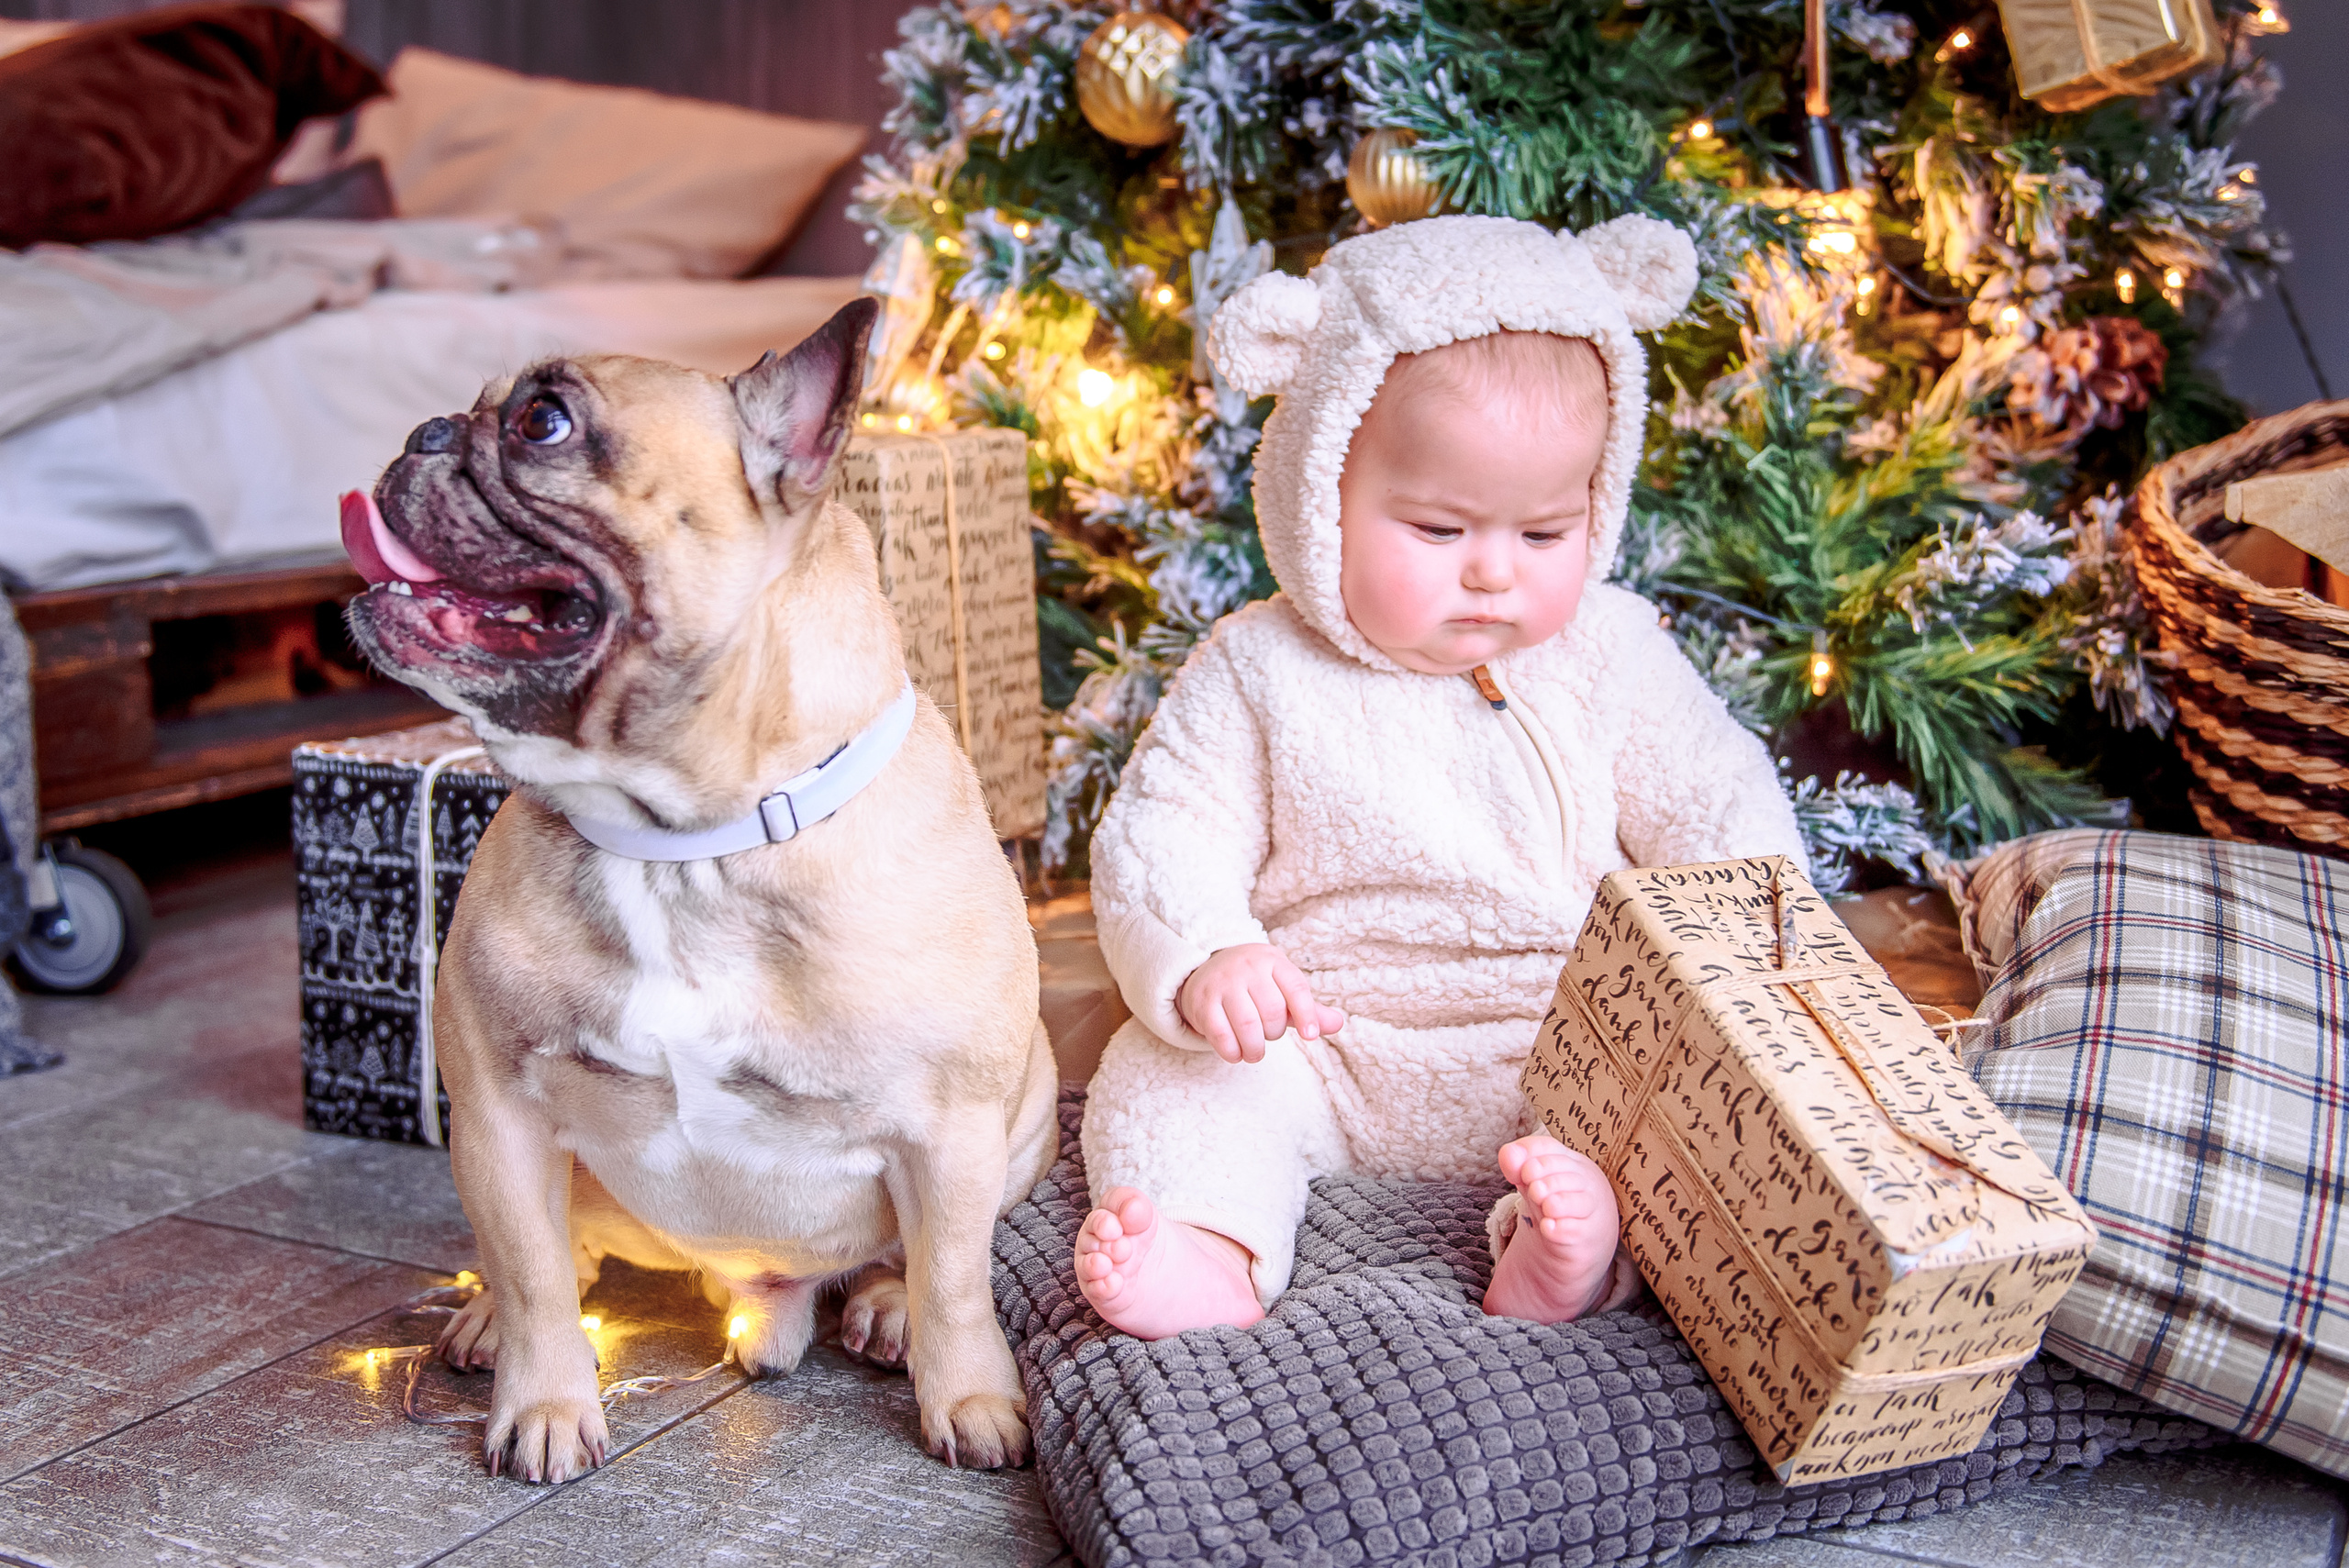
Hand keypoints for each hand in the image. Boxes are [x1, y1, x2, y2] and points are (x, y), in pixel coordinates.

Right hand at [1177, 944, 1346, 1063]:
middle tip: (1268, 1034)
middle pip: (1273, 1012)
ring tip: (1254, 1053)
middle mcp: (1247, 968)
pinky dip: (1232, 1052)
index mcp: (1273, 961)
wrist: (1205, 970)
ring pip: (1248, 1026)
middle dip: (1274, 1033)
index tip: (1311, 1036)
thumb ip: (1308, 1009)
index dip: (1307, 1014)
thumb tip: (1338, 1024)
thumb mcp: (1282, 988)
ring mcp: (1222, 983)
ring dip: (1255, 1049)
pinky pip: (1221, 1035)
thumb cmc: (1254, 984)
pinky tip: (1236, 1054)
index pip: (1296, 988)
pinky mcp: (1202, 1002)